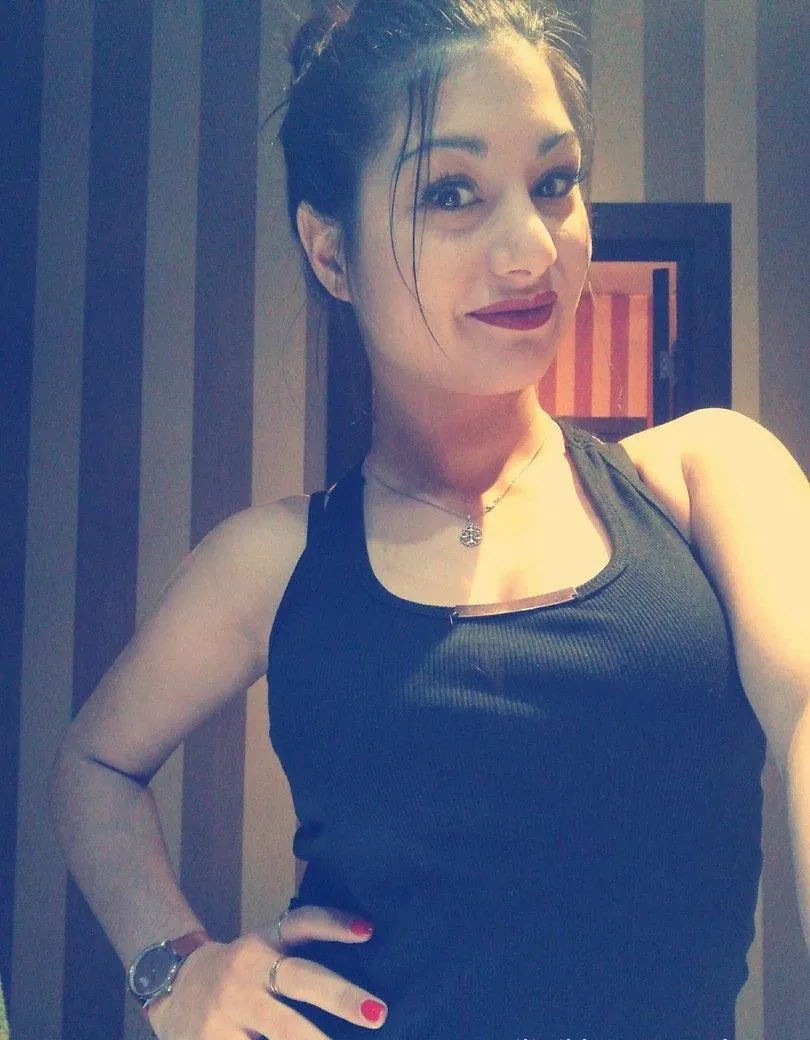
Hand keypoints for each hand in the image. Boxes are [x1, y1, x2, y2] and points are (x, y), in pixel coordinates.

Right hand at [146, 905, 386, 1038]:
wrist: (171, 990)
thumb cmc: (239, 973)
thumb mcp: (264, 948)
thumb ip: (301, 950)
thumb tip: (364, 948)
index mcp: (262, 943)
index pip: (301, 923)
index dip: (333, 924)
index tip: (368, 931)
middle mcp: (247, 972)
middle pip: (298, 979)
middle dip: (339, 997)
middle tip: (377, 1013)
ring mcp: (227, 1010)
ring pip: (279, 1030)